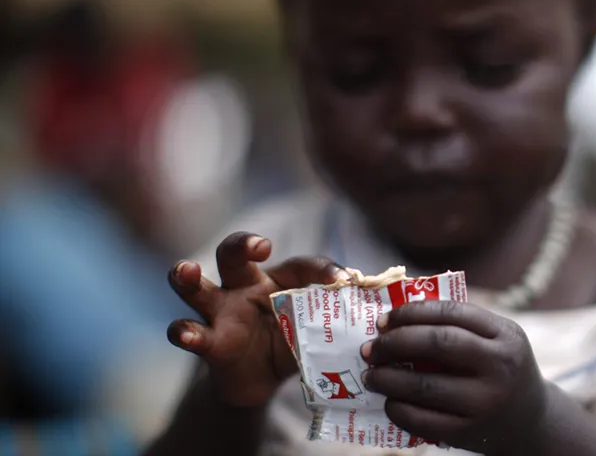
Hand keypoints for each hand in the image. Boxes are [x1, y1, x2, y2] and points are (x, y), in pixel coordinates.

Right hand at [167, 232, 343, 406]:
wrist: (260, 381)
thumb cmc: (293, 343)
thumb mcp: (319, 331)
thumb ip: (340, 323)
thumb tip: (381, 321)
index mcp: (280, 279)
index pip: (301, 265)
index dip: (323, 270)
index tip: (343, 282)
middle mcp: (245, 286)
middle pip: (234, 254)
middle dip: (243, 244)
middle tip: (259, 245)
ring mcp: (221, 311)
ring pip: (198, 286)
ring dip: (187, 276)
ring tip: (186, 271)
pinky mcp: (208, 340)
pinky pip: (188, 331)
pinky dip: (184, 332)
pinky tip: (188, 334)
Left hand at [361, 301, 546, 453]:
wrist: (531, 421)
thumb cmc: (502, 370)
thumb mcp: (497, 341)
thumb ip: (460, 327)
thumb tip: (397, 321)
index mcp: (505, 334)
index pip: (451, 311)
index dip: (412, 312)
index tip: (385, 319)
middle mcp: (500, 365)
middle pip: (437, 343)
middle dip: (395, 343)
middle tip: (371, 348)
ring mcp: (486, 401)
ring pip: (425, 385)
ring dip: (388, 378)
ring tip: (372, 375)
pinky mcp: (470, 432)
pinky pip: (423, 420)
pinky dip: (398, 409)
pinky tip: (390, 401)